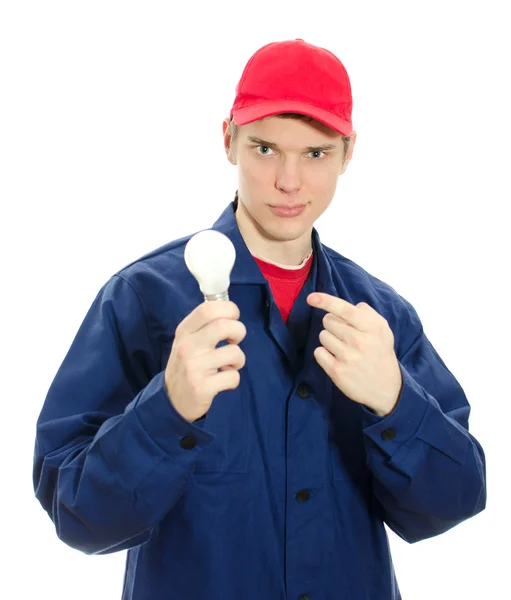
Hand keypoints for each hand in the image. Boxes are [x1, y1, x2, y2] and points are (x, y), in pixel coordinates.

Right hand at [164, 301, 246, 422]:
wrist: (171, 400)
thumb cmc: (186, 365)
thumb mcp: (187, 341)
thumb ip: (205, 325)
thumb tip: (229, 309)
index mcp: (184, 331)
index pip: (208, 309)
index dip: (229, 309)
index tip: (233, 318)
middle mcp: (187, 346)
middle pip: (224, 326)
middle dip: (239, 331)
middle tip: (234, 340)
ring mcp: (194, 367)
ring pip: (234, 352)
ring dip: (239, 360)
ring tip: (228, 365)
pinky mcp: (202, 388)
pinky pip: (233, 377)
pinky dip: (234, 379)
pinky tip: (223, 381)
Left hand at [306, 293, 401, 416]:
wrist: (386, 389)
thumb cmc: (380, 353)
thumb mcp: (383, 330)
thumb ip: (368, 314)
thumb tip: (351, 306)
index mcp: (371, 328)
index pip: (344, 309)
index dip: (325, 301)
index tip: (311, 298)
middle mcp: (359, 341)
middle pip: (328, 321)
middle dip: (333, 325)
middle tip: (346, 336)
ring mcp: (347, 357)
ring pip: (322, 336)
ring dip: (329, 340)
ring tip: (343, 349)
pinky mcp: (337, 371)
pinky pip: (318, 352)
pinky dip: (324, 354)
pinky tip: (336, 359)